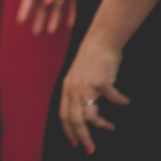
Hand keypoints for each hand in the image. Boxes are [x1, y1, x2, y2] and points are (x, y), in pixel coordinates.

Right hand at [17, 0, 81, 34]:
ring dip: (54, 18)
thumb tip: (47, 2)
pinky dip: (71, 13)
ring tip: (51, 31)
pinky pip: (71, 2)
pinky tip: (70, 24)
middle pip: (43, 3)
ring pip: (57, 5)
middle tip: (35, 33)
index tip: (21, 21)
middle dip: (39, 17)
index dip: (26, 9)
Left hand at [59, 37, 130, 153]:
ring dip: (102, 125)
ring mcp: (86, 85)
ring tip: (110, 127)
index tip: (74, 143)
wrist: (99, 42)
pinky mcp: (101, 81)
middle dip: (83, 137)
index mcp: (66, 89)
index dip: (69, 131)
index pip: (64, 115)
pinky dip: (120, 102)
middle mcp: (73, 89)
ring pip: (90, 116)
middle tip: (90, 149)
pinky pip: (113, 99)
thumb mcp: (76, 77)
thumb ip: (77, 92)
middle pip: (75, 120)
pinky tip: (126, 102)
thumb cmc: (91, 61)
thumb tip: (83, 112)